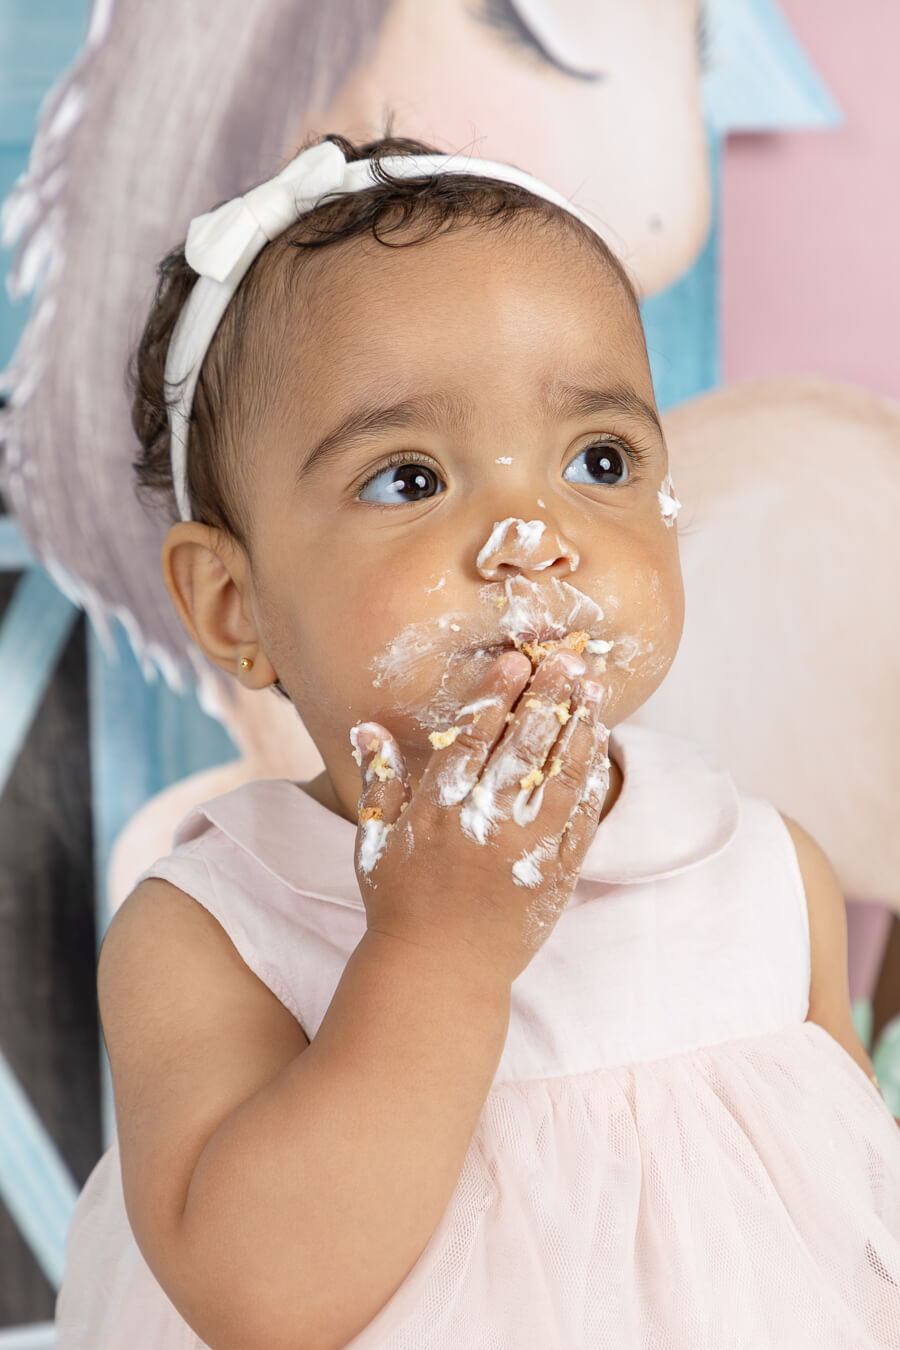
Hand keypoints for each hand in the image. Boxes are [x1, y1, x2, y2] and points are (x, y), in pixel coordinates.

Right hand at [349, 649, 609, 987]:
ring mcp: (523, 852)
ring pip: (559, 776)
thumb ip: (379, 781)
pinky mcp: (554, 875)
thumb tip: (368, 726)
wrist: (439, 976)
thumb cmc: (400, 905)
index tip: (515, 662)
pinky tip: (599, 744)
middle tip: (566, 658)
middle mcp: (482, 827)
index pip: (471, 741)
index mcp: (436, 814)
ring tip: (590, 688)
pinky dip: (591, 778)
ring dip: (578, 727)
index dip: (495, 697)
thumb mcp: (376, 842)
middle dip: (547, 697)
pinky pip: (580, 819)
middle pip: (522, 748)